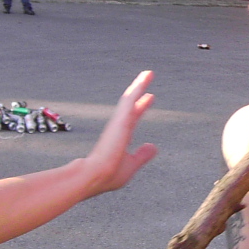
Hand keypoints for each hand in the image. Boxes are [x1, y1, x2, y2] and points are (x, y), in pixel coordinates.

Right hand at [75, 71, 157, 196]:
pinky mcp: (120, 120)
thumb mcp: (131, 165)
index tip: (150, 97)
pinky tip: (145, 78)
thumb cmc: (109, 175)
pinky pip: (130, 100)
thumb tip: (154, 147)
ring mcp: (118, 123)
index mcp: (120, 138)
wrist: (94, 176)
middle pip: (131, 105)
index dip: (141, 107)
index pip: (133, 118)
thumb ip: (142, 155)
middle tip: (148, 77)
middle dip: (140, 92)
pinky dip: (138, 88)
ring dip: (139, 84)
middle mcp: (118, 128)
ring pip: (130, 98)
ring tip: (149, 73)